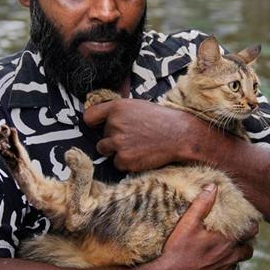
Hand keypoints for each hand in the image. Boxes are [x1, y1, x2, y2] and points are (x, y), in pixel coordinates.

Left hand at [83, 98, 198, 171]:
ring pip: (106, 150)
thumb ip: (119, 112)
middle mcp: (114, 124)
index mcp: (117, 108)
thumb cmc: (162, 120)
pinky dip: (127, 162)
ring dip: (117, 151)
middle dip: (113, 139)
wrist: (180, 135)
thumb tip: (104, 121)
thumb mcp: (138, 106)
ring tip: (137, 146)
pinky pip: (117, 163)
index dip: (94, 123)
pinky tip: (141, 154)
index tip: (98, 127)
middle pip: (101, 137)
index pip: (89, 117)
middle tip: (134, 137)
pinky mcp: (124, 159)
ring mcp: (118, 143)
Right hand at [146, 184, 255, 269]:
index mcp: (226, 240)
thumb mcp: (187, 223)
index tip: (247, 223)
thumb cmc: (177, 250)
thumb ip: (202, 204)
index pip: (251, 231)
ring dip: (235, 256)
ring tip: (224, 250)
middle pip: (248, 249)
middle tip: (237, 238)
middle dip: (245, 243)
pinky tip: (213, 264)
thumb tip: (213, 187)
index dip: (251, 226)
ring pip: (238, 263)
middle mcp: (230, 257)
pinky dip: (224, 269)